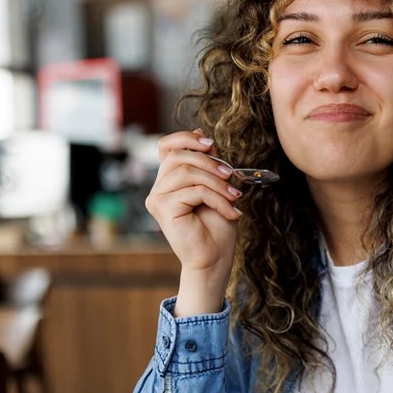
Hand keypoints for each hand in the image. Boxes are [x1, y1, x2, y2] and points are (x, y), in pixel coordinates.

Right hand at [146, 129, 242, 313]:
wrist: (215, 258)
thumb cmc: (216, 225)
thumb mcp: (216, 186)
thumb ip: (207, 163)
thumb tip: (202, 134)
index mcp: (169, 180)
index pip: (167, 146)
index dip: (186, 138)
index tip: (211, 145)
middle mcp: (158, 188)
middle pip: (179, 156)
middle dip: (210, 162)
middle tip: (231, 177)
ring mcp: (157, 198)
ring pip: (189, 173)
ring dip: (218, 184)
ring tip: (234, 198)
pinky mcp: (163, 209)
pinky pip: (195, 191)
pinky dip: (218, 199)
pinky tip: (230, 212)